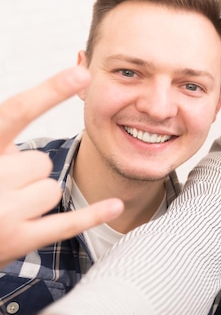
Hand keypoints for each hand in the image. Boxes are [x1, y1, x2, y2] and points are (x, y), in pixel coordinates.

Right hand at [0, 66, 122, 267]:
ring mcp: (3, 213)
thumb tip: (54, 93)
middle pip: (41, 161)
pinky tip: (116, 205)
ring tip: (3, 208)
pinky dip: (91, 215)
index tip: (80, 73)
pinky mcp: (18, 241)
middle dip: (26, 173)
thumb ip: (4, 132)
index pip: (16, 112)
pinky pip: (66, 223)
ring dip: (34, 198)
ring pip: (51, 190)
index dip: (49, 91)